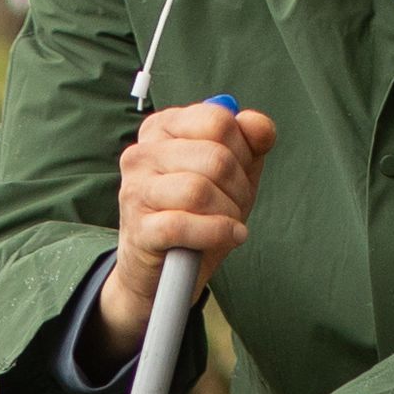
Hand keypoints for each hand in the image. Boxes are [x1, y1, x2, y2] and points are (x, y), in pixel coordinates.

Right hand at [95, 98, 279, 340]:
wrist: (161, 273)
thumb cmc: (197, 215)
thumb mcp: (231, 175)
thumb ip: (250, 144)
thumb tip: (259, 126)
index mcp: (162, 128)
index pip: (217, 120)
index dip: (242, 149)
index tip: (240, 173)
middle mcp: (142, 153)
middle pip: (215, 157)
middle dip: (239, 186)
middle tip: (237, 205)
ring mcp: (135, 190)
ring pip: (200, 190)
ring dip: (229, 212)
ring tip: (231, 224)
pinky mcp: (139, 228)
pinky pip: (185, 224)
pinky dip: (218, 232)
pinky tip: (230, 237)